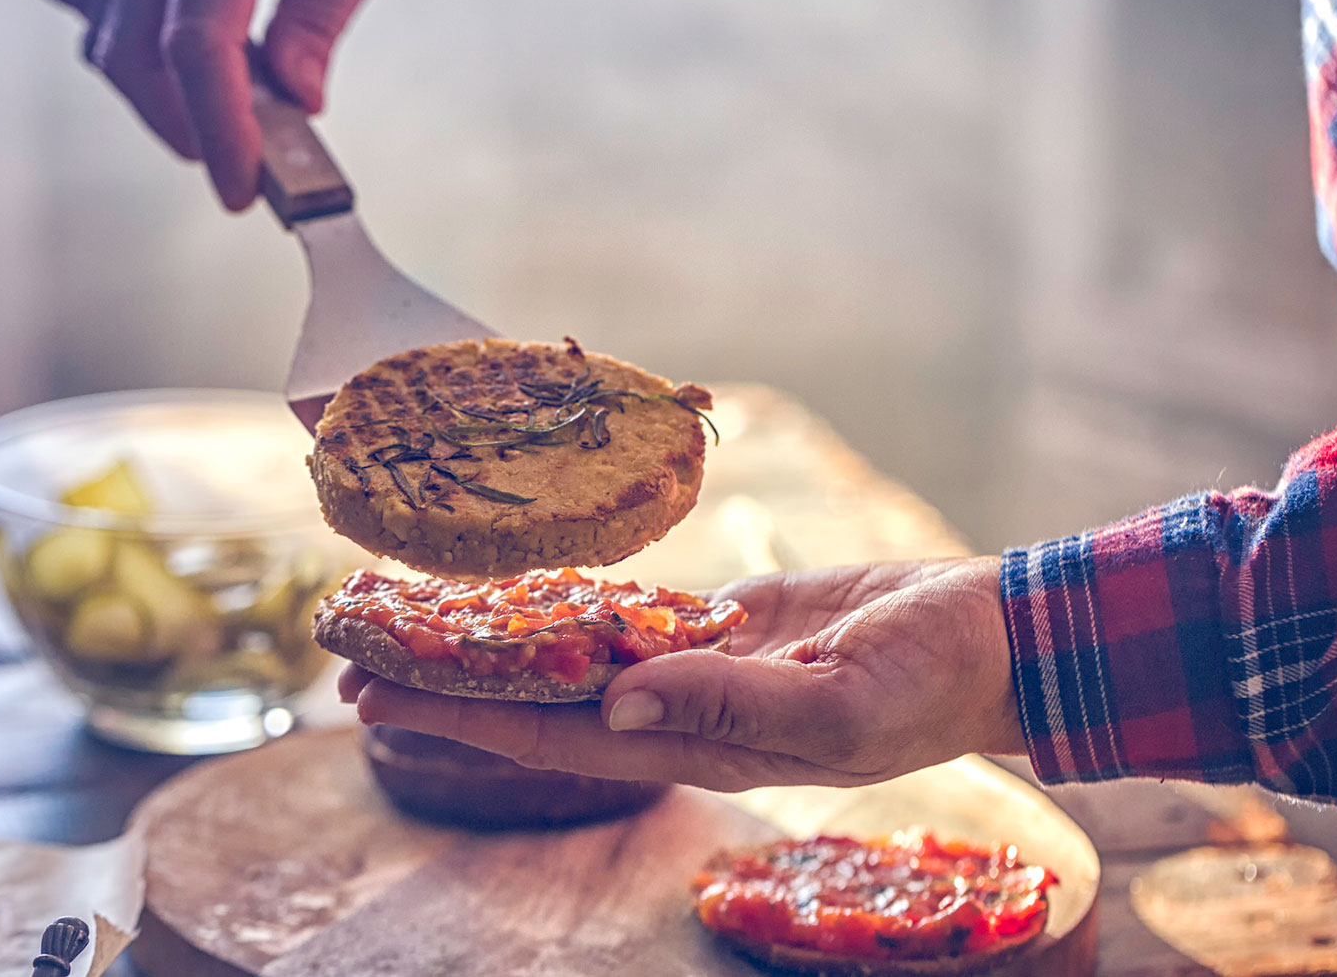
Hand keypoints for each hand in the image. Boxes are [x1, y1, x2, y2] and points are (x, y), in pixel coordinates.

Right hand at [31, 0, 440, 210]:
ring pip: (97, 12)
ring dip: (145, 82)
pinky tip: (135, 30)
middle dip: (184, 122)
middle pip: (136, 41)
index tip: (243, 189)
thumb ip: (330, 1)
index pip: (201, 39)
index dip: (219, 127)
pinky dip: (81, 1)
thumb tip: (296, 98)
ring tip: (210, 109)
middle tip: (241, 161)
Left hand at [341, 558, 1026, 790]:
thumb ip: (731, 704)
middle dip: (446, 683)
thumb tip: (618, 704)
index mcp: (698, 745)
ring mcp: (694, 669)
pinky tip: (513, 591)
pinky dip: (564, 604)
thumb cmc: (928, 679)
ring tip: (411, 619)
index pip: (552, 737)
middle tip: (351, 656)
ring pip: (570, 657)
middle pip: (537, 701)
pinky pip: (622, 616)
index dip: (459, 719)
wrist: (985, 636)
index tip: (375, 698)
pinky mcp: (718, 624)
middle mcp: (678, 714)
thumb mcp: (840, 699)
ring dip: (493, 642)